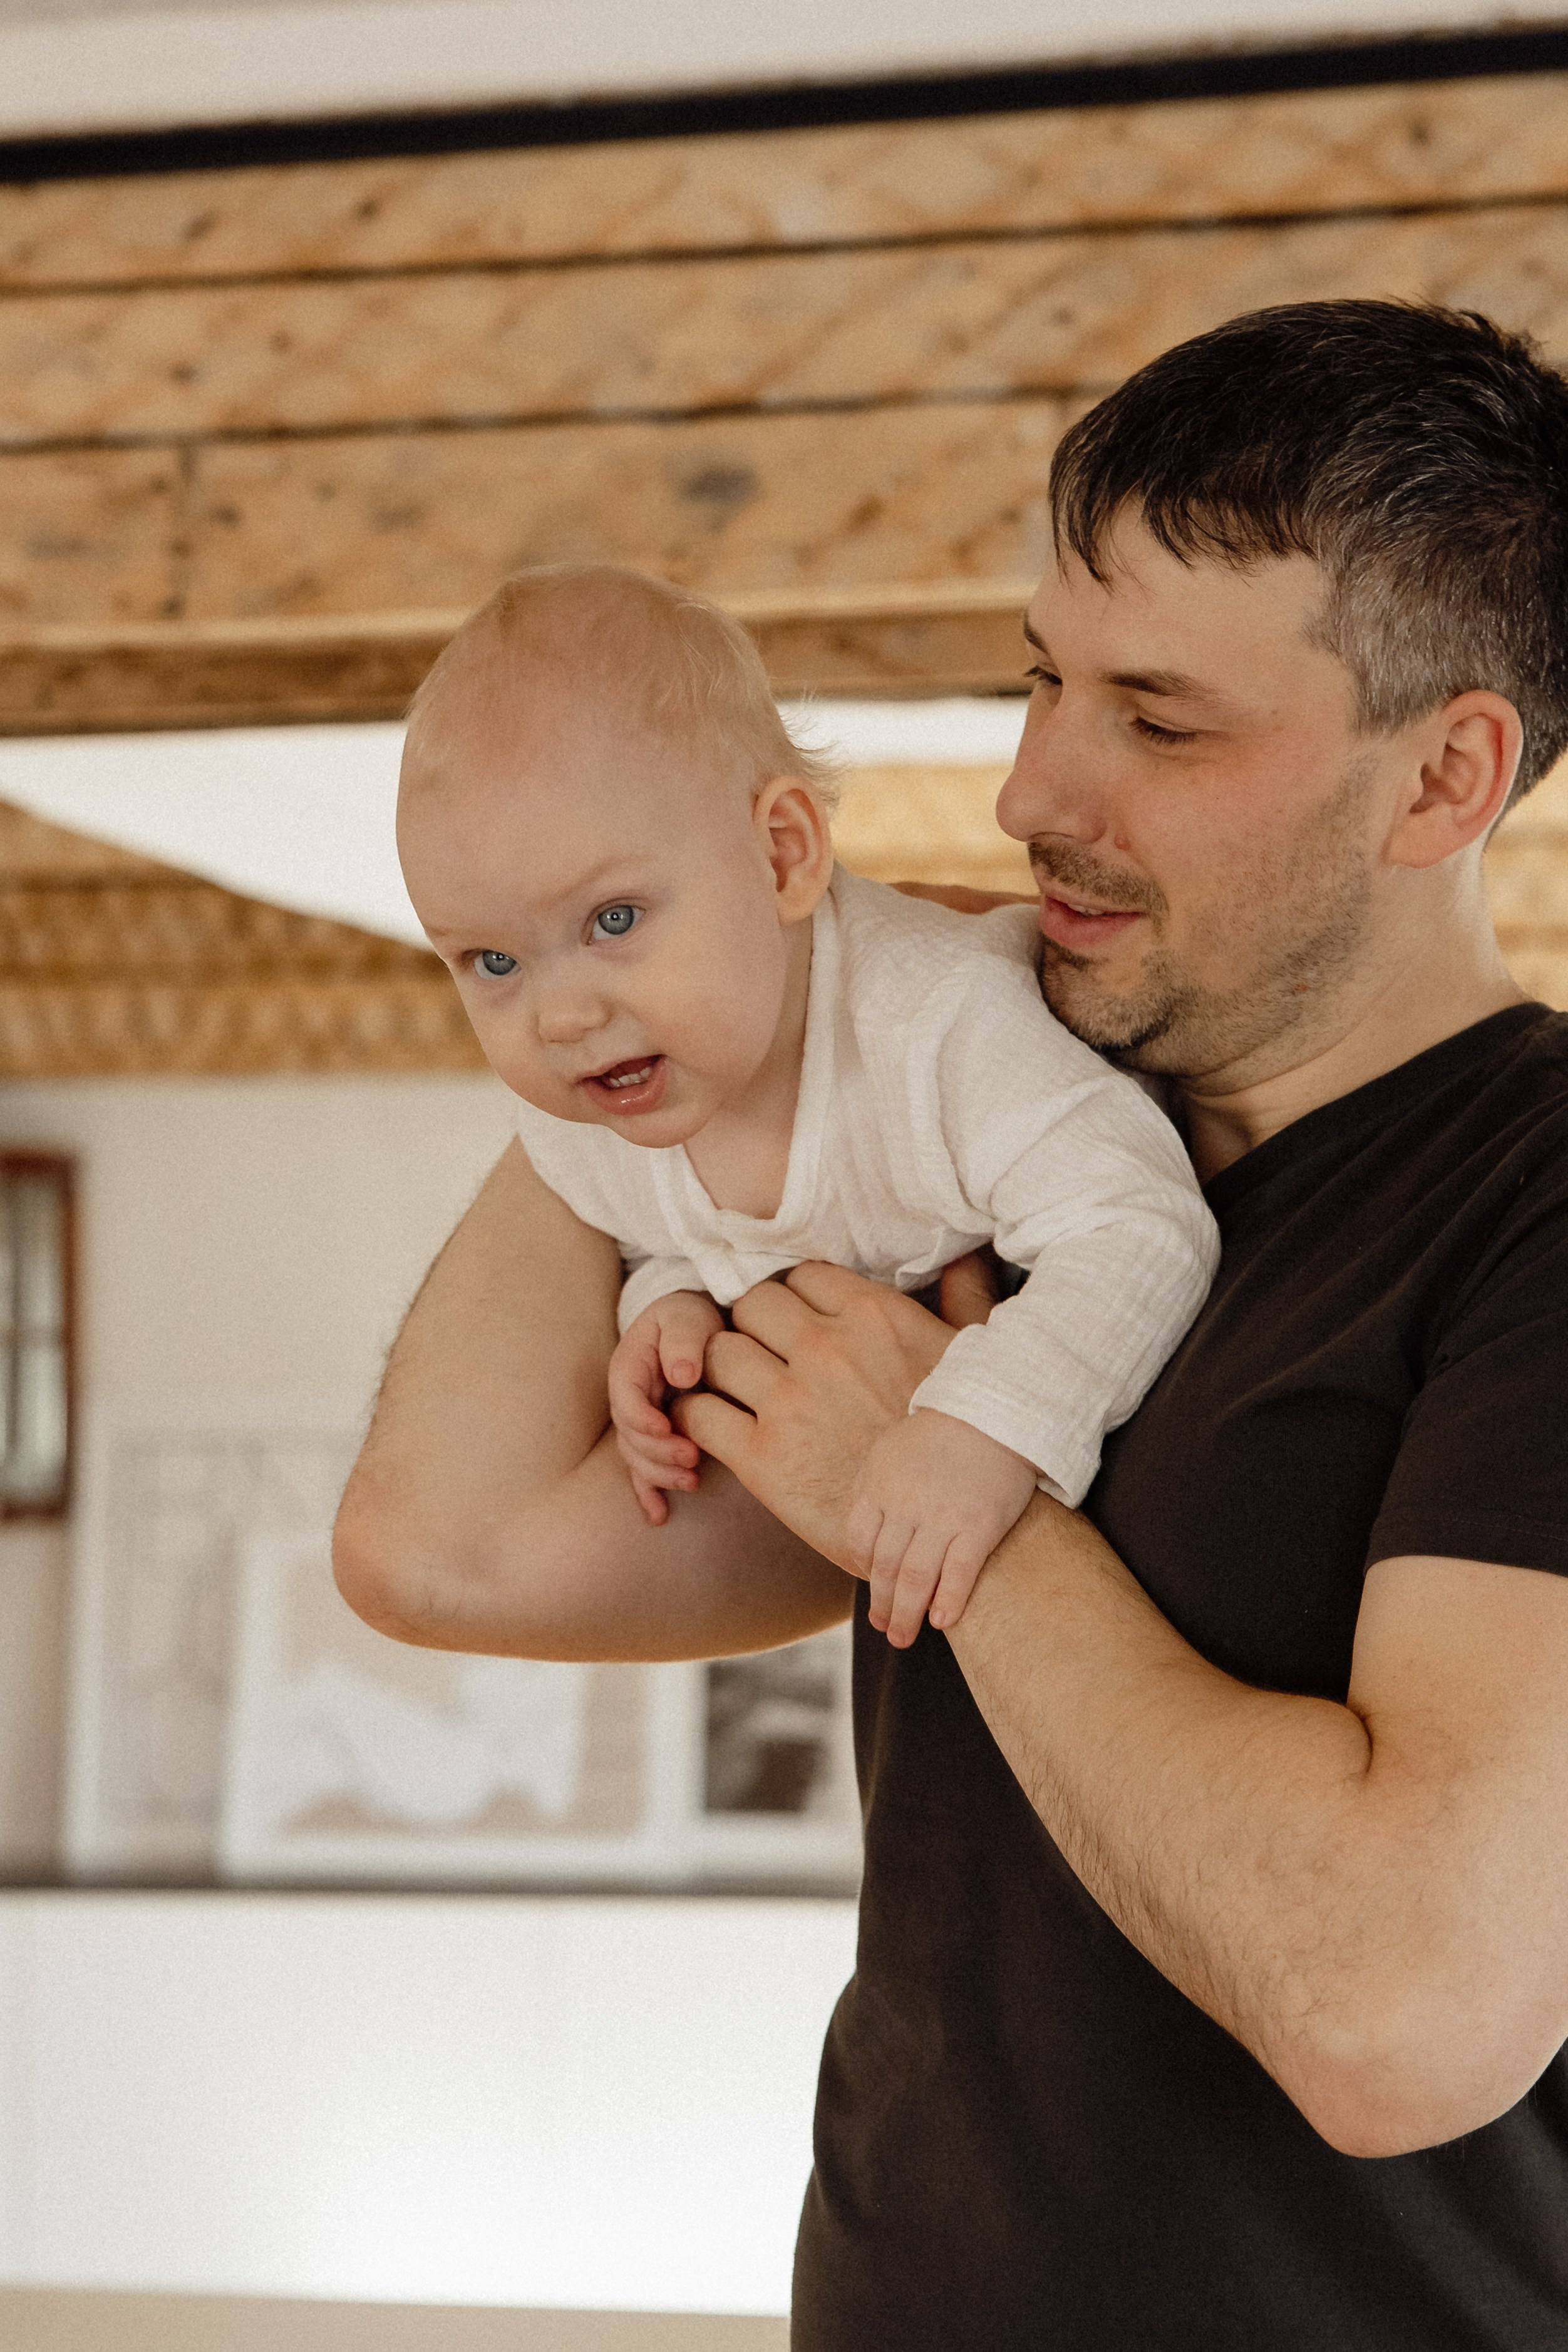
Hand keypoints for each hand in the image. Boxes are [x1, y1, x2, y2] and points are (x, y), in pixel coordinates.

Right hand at [608, 1291, 724, 1524]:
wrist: (692, 1324)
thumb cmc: (689, 1317)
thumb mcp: (686, 1317)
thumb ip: (683, 1341)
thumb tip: (681, 1375)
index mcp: (629, 1367)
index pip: (626, 1399)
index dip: (643, 1419)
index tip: (669, 1430)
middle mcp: (627, 1398)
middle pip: (630, 1435)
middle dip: (658, 1452)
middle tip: (692, 1459)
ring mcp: (638, 1421)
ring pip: (636, 1457)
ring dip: (660, 1474)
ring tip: (692, 1482)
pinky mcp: (652, 1438)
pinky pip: (642, 1469)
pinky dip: (649, 1493)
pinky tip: (659, 1514)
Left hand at [673, 1262, 956, 1564]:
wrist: (953, 1528)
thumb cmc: (970, 1443)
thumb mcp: (974, 1356)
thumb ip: (965, 1297)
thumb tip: (966, 1258)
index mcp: (874, 1316)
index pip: (802, 1275)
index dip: (795, 1298)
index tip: (797, 1322)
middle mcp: (826, 1349)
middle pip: (752, 1306)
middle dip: (753, 1326)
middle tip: (763, 1354)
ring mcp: (790, 1402)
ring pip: (716, 1352)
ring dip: (720, 1367)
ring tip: (734, 1388)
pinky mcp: (762, 1459)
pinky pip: (699, 1414)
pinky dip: (695, 1415)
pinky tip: (712, 1423)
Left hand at [847, 1409, 1037, 1647]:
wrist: (994, 1412)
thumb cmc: (940, 1434)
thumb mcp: (889, 1452)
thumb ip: (872, 1490)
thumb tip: (863, 1536)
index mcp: (880, 1486)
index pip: (859, 1541)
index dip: (863, 1571)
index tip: (873, 1589)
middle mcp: (907, 1505)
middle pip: (886, 1567)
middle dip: (883, 1605)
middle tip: (886, 1629)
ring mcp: (944, 1517)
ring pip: (917, 1578)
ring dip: (907, 1614)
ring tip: (903, 1637)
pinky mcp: (980, 1525)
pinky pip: (960, 1572)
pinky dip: (949, 1600)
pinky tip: (942, 1622)